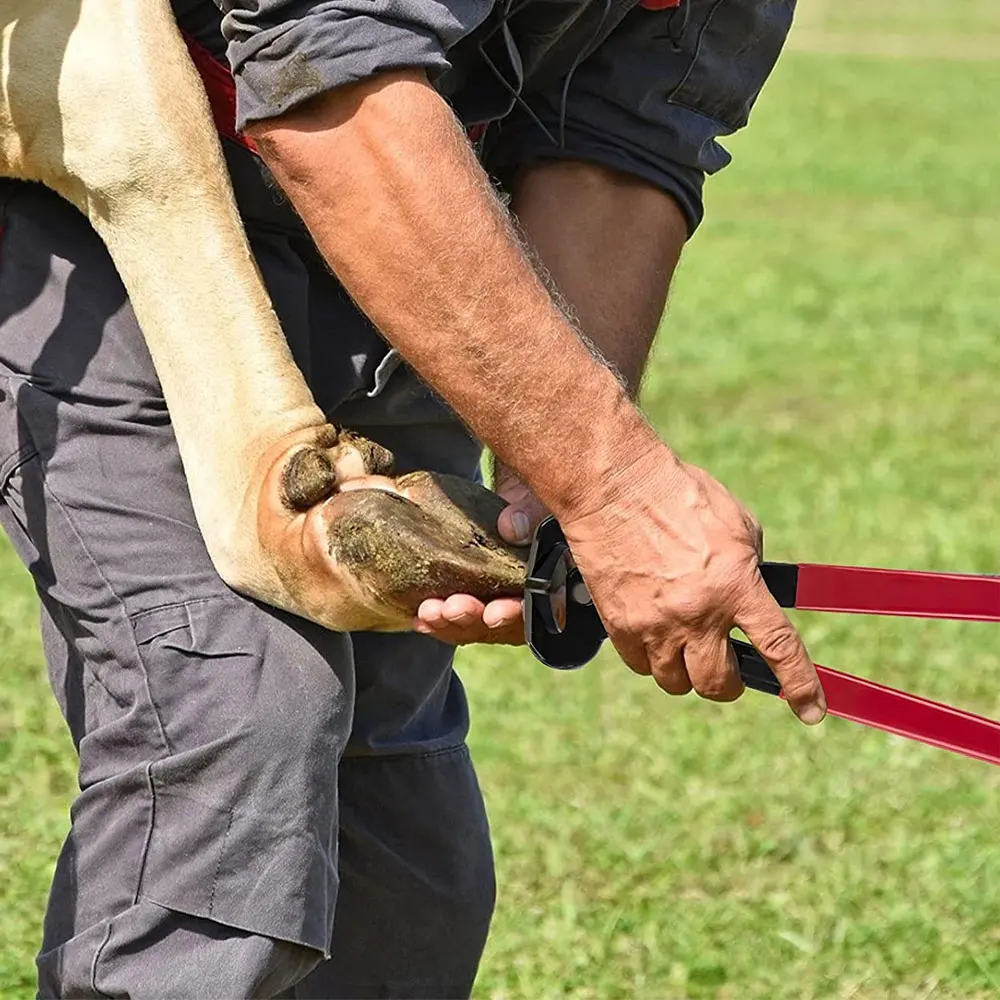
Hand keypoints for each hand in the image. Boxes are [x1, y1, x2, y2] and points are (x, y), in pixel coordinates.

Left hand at [412, 461, 547, 644]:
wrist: (518, 480)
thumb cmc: (535, 491)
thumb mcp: (539, 496)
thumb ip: (532, 512)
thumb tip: (512, 528)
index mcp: (557, 575)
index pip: (543, 608)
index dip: (517, 614)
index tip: (493, 613)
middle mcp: (533, 593)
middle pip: (508, 624)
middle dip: (476, 620)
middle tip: (452, 608)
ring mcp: (504, 596)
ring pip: (481, 624)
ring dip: (453, 623)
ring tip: (430, 612)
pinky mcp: (479, 593)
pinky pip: (461, 616)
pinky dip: (441, 621)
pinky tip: (421, 619)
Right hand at [563, 446, 826, 724]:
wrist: (615, 487)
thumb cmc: (678, 495)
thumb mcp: (736, 525)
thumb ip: (749, 570)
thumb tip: (752, 601)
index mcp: (735, 584)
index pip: (778, 647)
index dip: (800, 686)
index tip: (812, 711)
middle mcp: (697, 612)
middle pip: (720, 684)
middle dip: (729, 682)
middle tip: (726, 664)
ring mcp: (655, 623)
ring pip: (677, 682)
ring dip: (686, 670)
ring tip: (683, 643)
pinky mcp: (620, 625)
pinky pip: (641, 666)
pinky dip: (650, 658)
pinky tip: (653, 632)